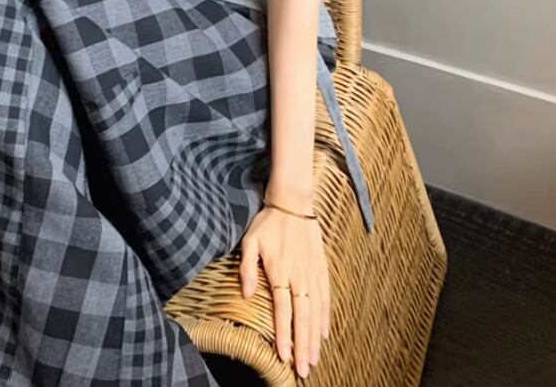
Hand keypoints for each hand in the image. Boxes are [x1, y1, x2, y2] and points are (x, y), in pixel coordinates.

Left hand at [238, 195, 330, 378]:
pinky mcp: (321, 268)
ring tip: (315, 359)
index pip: (283, 309)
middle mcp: (299, 276)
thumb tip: (246, 295)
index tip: (285, 356)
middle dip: (303, 345)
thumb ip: (247, 268)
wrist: (293, 203)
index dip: (284, 334)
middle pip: (303, 316)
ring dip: (315, 337)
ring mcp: (313, 273)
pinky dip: (325, 317)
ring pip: (316, 311)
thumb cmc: (268, 223)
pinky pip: (325, 297)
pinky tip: (324, 333)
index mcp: (280, 271)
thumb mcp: (250, 241)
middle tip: (305, 370)